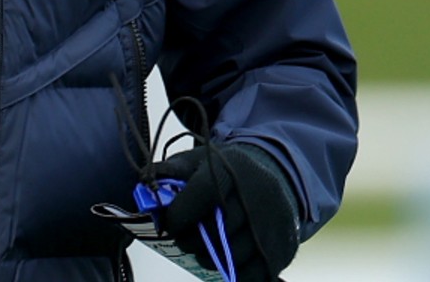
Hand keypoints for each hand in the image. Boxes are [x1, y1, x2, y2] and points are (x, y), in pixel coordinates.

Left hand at [153, 143, 299, 281]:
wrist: (281, 175)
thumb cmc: (231, 170)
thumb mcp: (202, 160)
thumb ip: (172, 170)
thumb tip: (145, 182)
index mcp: (233, 171)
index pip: (201, 196)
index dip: (178, 214)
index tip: (169, 223)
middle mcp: (257, 197)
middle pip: (214, 231)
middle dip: (190, 240)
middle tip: (184, 238)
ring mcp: (272, 226)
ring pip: (231, 256)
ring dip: (209, 258)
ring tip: (204, 248)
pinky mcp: (283, 249)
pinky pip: (252, 275)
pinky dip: (233, 273)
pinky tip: (225, 260)